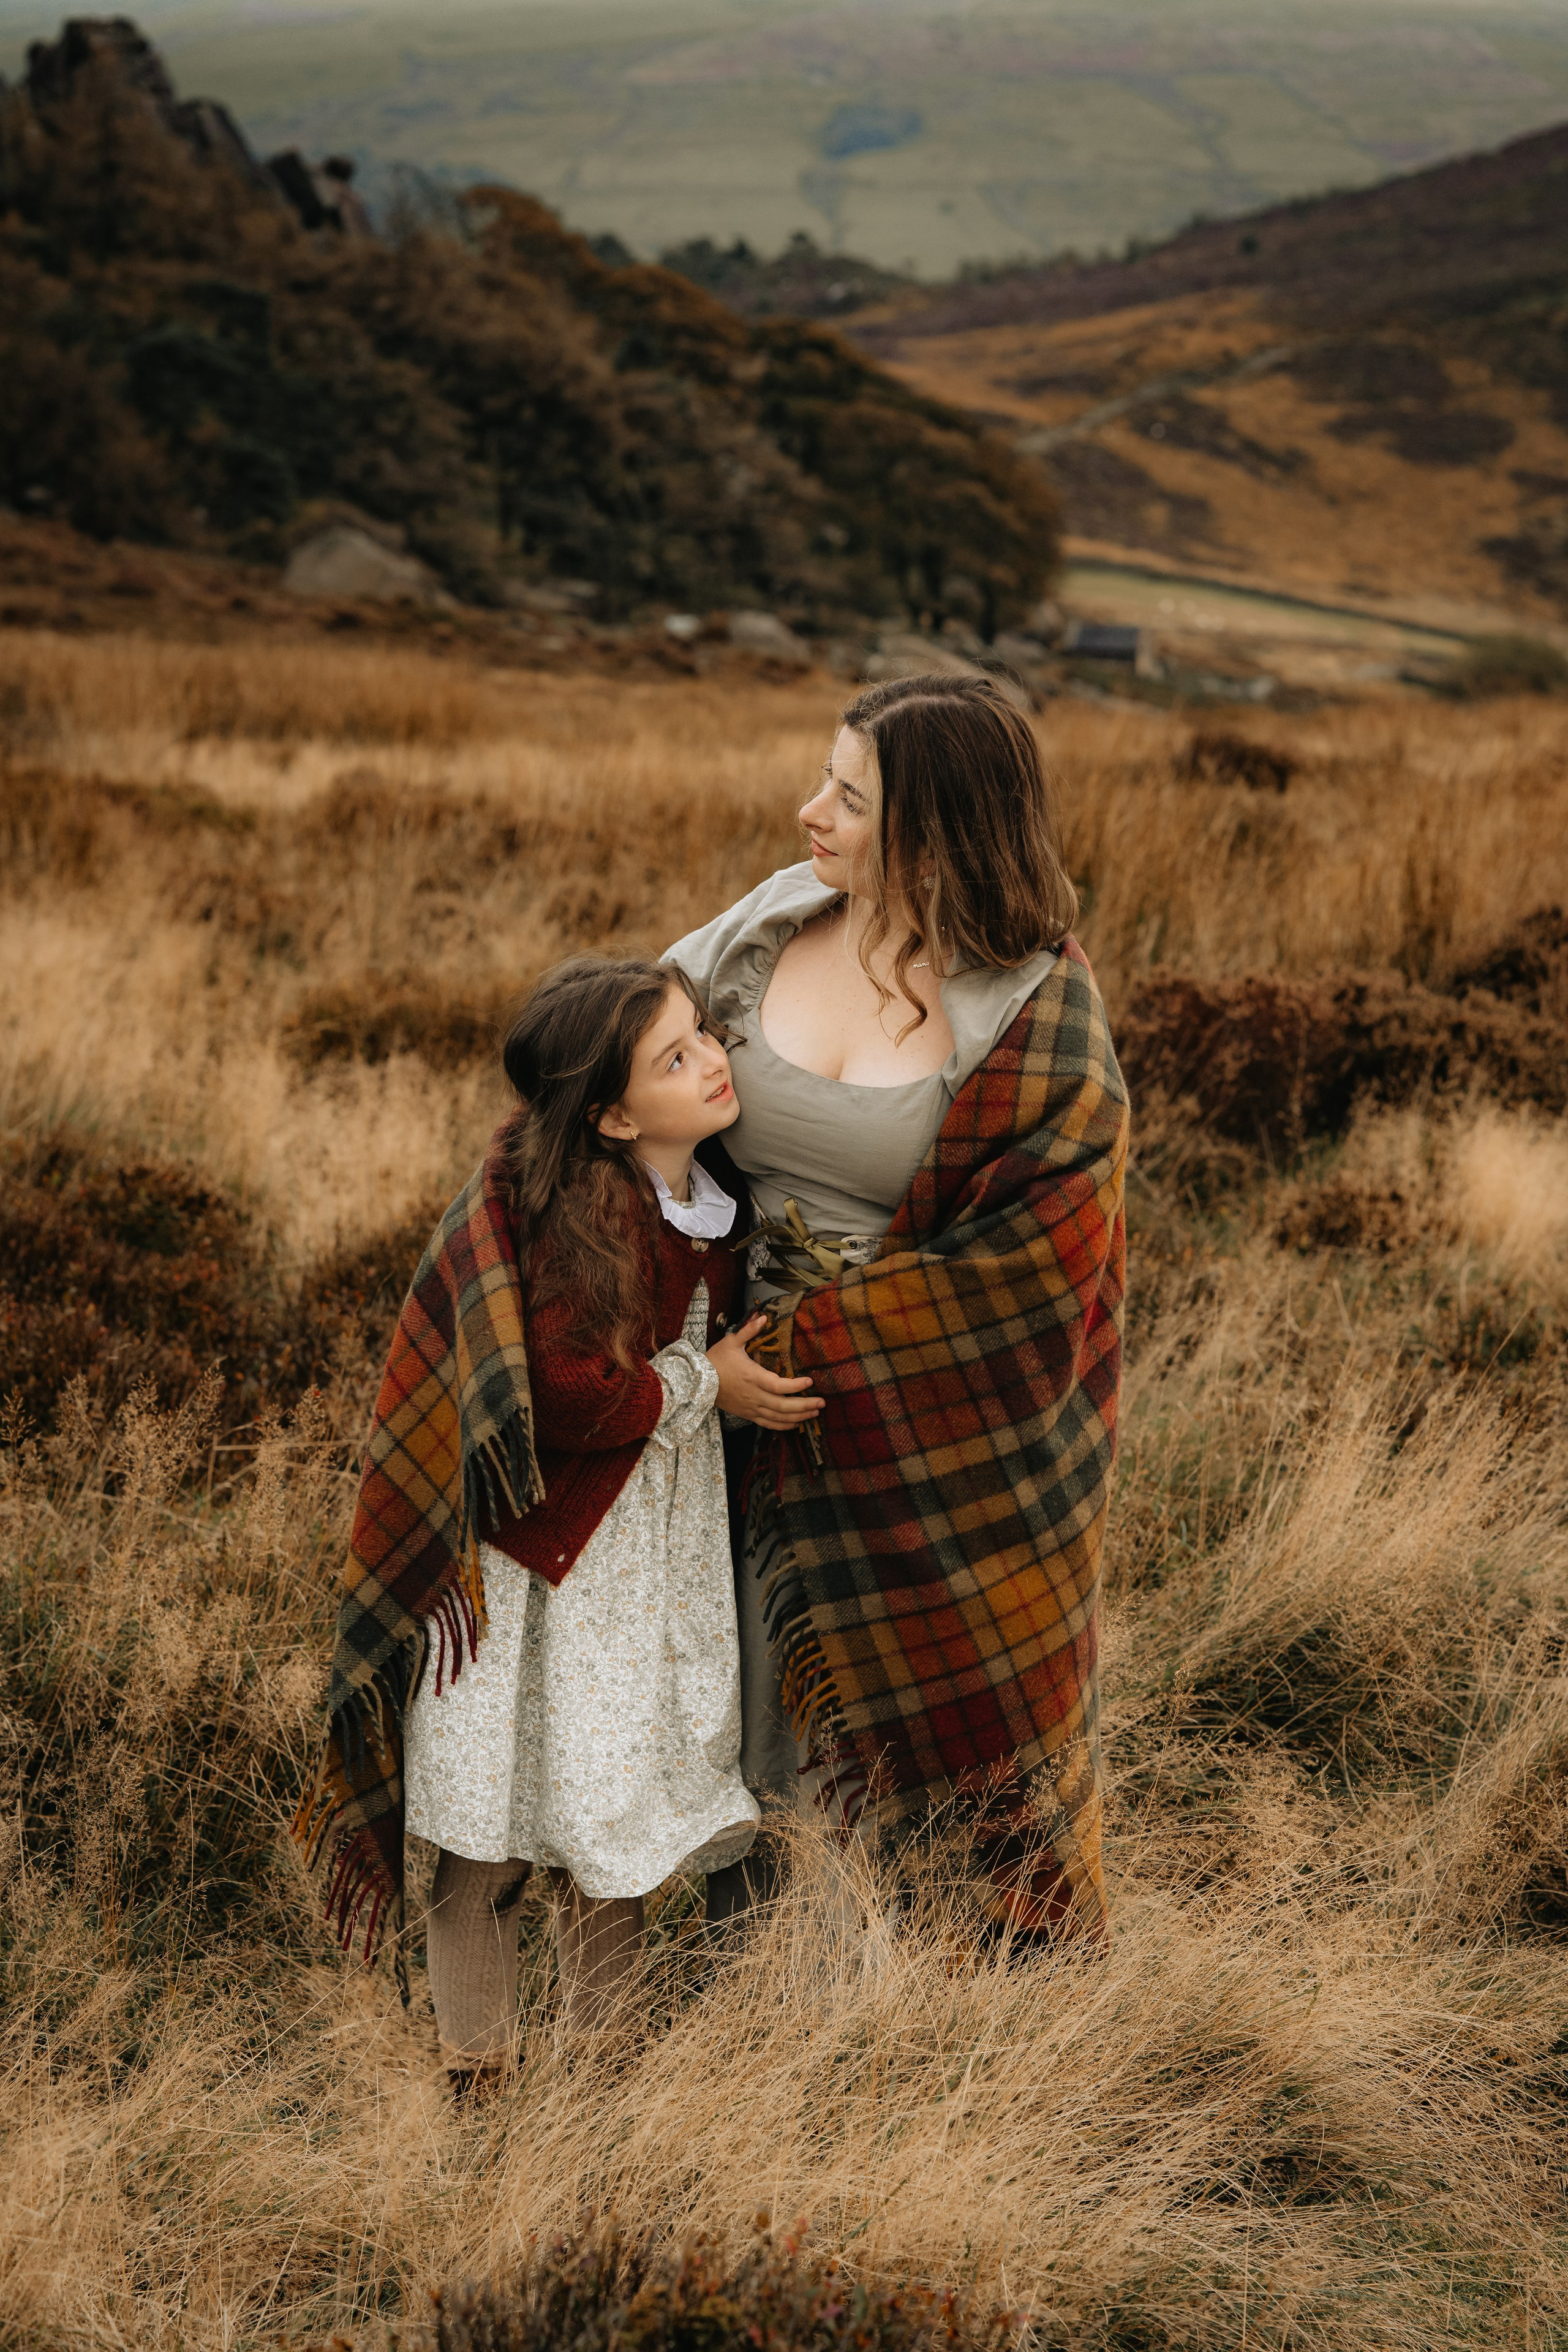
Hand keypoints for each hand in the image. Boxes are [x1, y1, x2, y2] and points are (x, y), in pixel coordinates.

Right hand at [708, 1314, 824, 1430]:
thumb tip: (763, 1316)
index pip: (779, 1386)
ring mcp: (751, 1408)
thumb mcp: (732, 1342)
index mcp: (752, 1377)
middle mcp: (754, 1395)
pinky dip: (784, 1426)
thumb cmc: (716, 1360)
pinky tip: (797, 1424)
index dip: (796, 1386)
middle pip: (783, 1406)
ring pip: (778, 1417)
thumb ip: (749, 1330)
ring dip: (799, 1417)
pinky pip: (769, 1424)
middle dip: (805, 1405)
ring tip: (815, 1412)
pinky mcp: (748, 1415)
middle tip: (822, 1402)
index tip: (810, 1381)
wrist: (697, 1383)